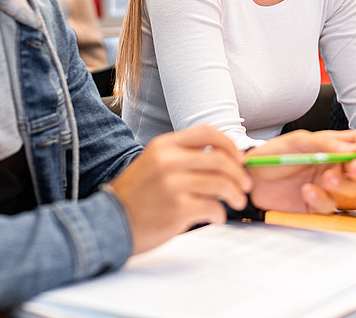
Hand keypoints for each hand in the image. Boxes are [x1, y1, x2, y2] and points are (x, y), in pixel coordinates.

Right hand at [109, 125, 250, 253]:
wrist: (109, 223)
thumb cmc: (136, 196)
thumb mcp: (154, 163)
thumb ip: (182, 157)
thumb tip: (222, 159)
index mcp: (164, 145)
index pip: (208, 132)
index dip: (230, 145)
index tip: (239, 159)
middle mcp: (169, 161)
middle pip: (220, 159)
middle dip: (240, 174)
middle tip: (245, 186)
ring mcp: (173, 184)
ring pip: (221, 184)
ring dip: (235, 195)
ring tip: (236, 203)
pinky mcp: (177, 208)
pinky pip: (213, 207)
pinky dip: (220, 214)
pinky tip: (216, 217)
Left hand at [245, 129, 355, 213]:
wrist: (250, 178)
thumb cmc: (273, 155)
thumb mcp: (297, 142)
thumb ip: (323, 143)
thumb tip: (350, 148)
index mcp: (331, 145)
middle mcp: (333, 165)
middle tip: (353, 168)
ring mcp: (326, 186)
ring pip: (348, 189)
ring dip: (341, 184)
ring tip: (326, 179)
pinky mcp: (316, 205)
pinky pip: (328, 205)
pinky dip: (320, 198)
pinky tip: (307, 191)